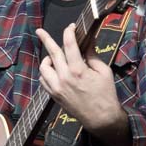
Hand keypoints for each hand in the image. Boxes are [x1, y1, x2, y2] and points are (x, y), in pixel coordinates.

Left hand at [36, 23, 127, 139]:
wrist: (101, 118)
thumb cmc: (106, 94)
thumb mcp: (103, 71)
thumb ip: (93, 55)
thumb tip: (88, 41)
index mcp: (78, 70)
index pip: (69, 45)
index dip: (69, 32)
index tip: (71, 27)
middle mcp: (64, 78)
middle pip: (52, 53)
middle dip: (46, 38)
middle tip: (40, 31)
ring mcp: (57, 88)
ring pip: (44, 67)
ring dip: (48, 59)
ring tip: (55, 58)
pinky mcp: (54, 96)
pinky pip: (44, 80)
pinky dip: (46, 73)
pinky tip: (54, 71)